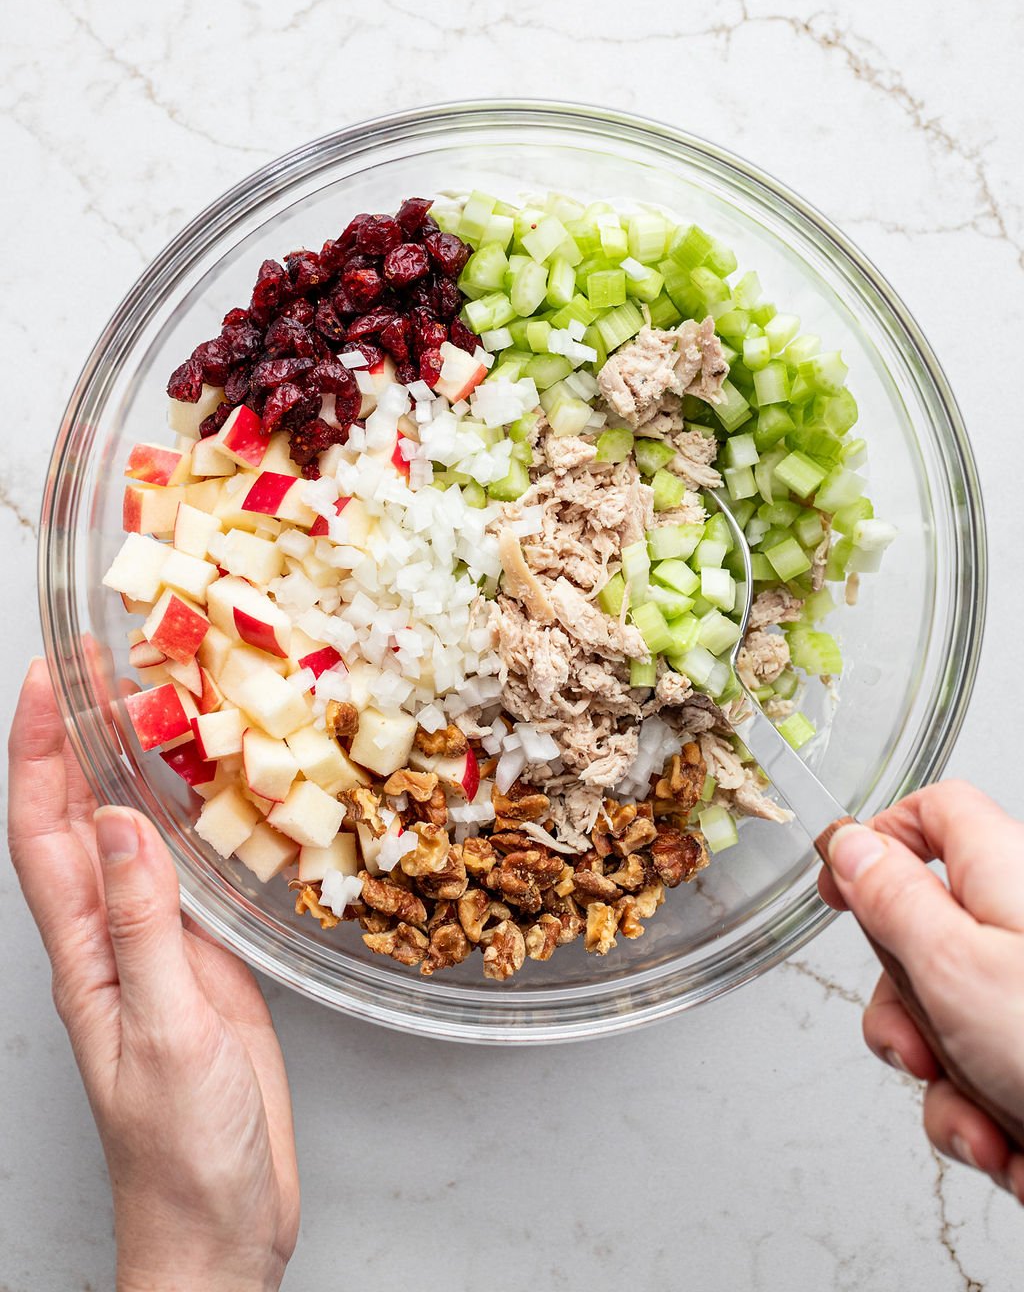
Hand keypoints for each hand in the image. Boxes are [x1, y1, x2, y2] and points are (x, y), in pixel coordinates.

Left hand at [7, 660, 299, 1291]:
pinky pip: (189, 869)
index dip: (36, 751)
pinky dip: (196, 815)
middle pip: (76, 817)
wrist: (219, 1223)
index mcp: (82, 953)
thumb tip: (121, 825)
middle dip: (76, 734)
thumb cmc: (181, 1151)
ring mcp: (156, 946)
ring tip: (158, 696)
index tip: (48, 676)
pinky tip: (220, 786)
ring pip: (132, 834)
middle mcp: (110, 936)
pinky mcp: (205, 960)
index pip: (41, 831)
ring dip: (133, 763)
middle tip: (104, 659)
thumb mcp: (163, 1034)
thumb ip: (143, 931)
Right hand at [818, 779, 1023, 1200]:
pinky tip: (1014, 1147)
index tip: (840, 890)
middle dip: (904, 1011)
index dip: (878, 842)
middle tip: (916, 1047)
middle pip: (926, 936)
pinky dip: (984, 1119)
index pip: (934, 813)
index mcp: (1010, 872)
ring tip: (982, 1119)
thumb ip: (892, 898)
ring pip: (950, 1021)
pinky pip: (986, 1076)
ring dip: (947, 1087)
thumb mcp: (955, 965)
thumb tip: (851, 847)